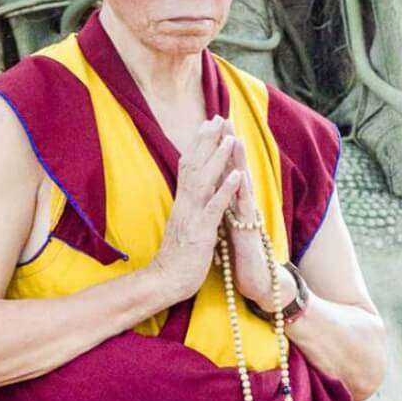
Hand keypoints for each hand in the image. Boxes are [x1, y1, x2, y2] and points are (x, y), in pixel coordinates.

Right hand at [151, 115, 241, 301]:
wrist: (164, 282)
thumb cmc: (177, 256)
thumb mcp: (182, 224)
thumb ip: (188, 205)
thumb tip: (191, 188)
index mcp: (183, 202)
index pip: (189, 166)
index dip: (199, 144)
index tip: (208, 123)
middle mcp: (185, 204)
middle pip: (195, 165)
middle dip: (207, 141)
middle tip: (218, 118)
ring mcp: (192, 217)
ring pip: (204, 181)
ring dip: (218, 158)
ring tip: (230, 138)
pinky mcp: (201, 232)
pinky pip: (214, 208)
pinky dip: (225, 190)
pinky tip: (237, 175)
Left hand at [220, 119, 295, 312]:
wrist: (255, 278)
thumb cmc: (240, 251)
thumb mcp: (226, 222)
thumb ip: (222, 203)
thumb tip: (214, 187)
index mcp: (231, 201)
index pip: (224, 169)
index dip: (217, 147)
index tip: (209, 124)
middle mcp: (241, 204)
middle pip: (235, 169)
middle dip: (229, 144)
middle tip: (224, 118)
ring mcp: (247, 216)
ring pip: (243, 183)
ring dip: (240, 161)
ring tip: (236, 138)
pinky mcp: (249, 231)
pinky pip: (245, 209)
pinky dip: (242, 193)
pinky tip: (241, 178)